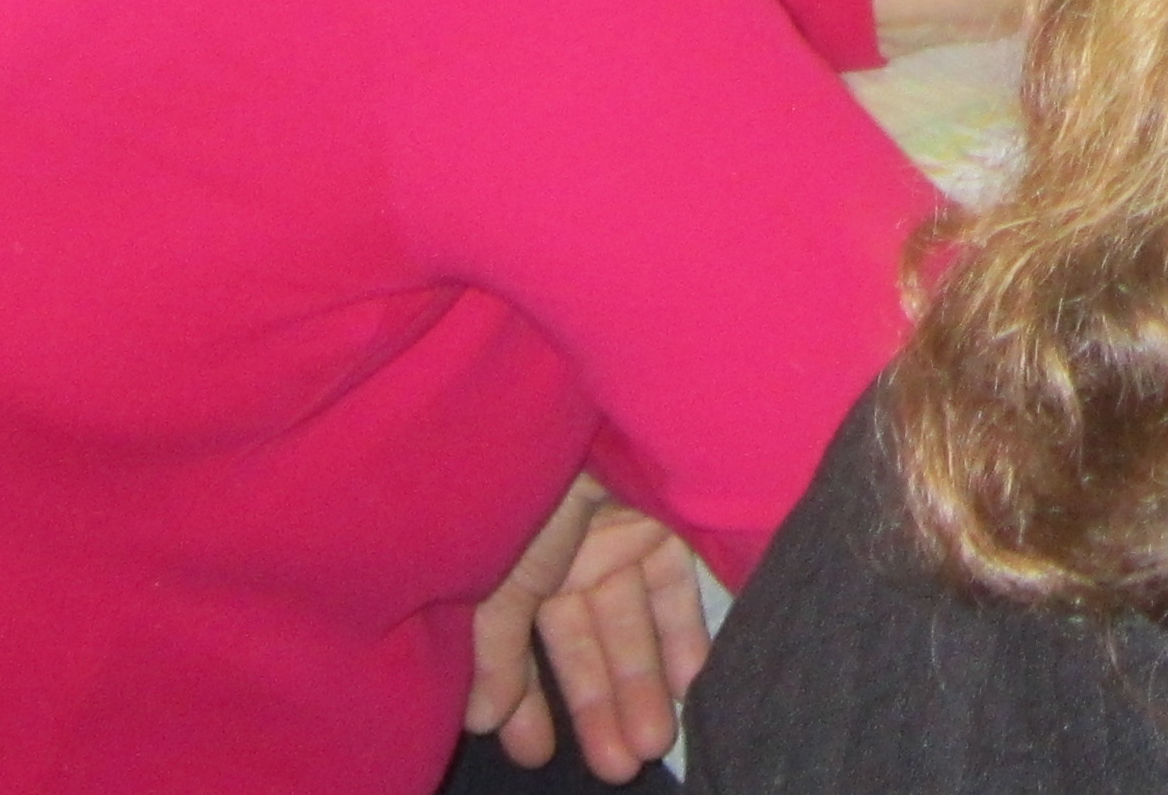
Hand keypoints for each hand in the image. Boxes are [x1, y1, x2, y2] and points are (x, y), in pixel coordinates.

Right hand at [468, 474, 709, 782]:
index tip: (533, 755)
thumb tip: (480, 720)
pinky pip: (676, 586)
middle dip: (600, 705)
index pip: (523, 641)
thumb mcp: (499, 573)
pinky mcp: (670, 519)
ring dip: (642, 684)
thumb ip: (496, 648)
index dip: (527, 698)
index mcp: (518, 557)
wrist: (581, 408)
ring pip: (633, 622)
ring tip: (650, 746)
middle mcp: (570, 549)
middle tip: (618, 767)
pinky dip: (683, 635)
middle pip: (586, 640)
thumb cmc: (523, 487)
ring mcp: (621, 532)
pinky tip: (688, 685)